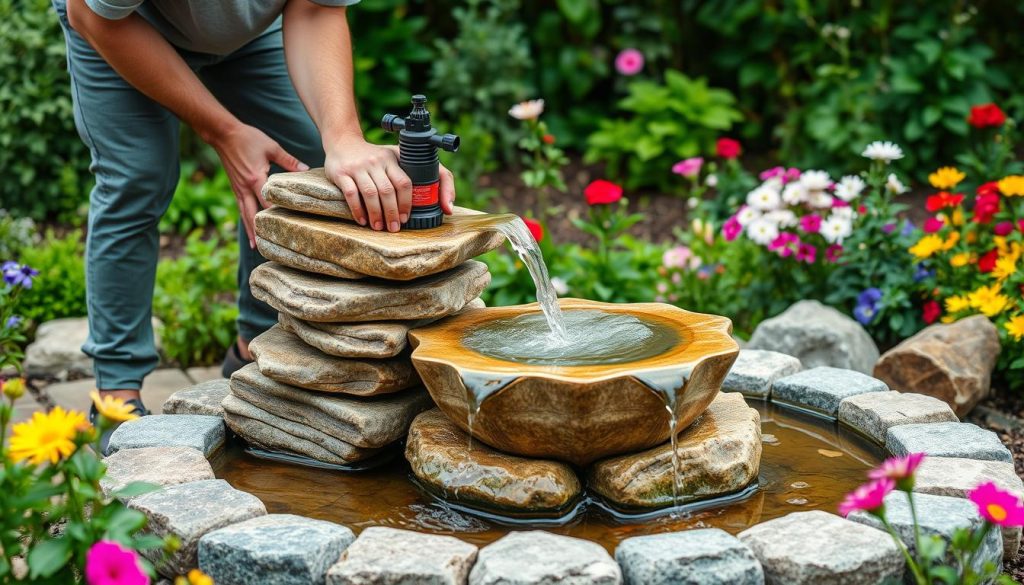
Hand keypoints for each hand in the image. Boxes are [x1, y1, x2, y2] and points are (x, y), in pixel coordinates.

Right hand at [211, 123, 307, 247]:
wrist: (223, 133)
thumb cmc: (248, 138)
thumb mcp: (271, 147)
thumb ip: (289, 161)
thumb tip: (305, 170)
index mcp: (256, 179)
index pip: (267, 204)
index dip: (276, 217)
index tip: (286, 229)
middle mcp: (245, 188)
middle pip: (252, 215)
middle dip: (259, 231)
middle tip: (266, 249)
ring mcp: (238, 188)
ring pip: (244, 213)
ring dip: (250, 229)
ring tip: (255, 246)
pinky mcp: (235, 186)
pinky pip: (240, 206)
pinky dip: (245, 218)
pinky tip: (248, 226)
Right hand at [325, 139, 456, 231]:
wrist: (343, 143)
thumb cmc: (377, 157)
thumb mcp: (402, 158)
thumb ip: (430, 176)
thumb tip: (449, 208)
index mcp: (395, 157)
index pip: (406, 182)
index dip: (408, 203)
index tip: (407, 218)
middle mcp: (378, 160)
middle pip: (388, 191)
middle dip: (393, 212)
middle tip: (394, 228)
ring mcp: (359, 166)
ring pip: (371, 194)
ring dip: (377, 214)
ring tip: (380, 227)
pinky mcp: (342, 173)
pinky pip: (352, 194)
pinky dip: (358, 210)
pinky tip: (363, 221)